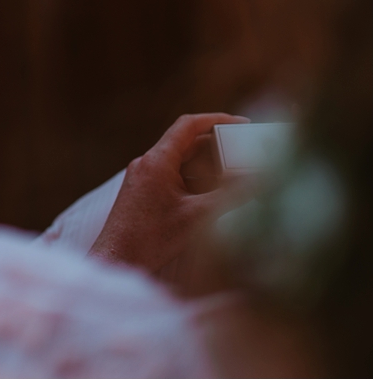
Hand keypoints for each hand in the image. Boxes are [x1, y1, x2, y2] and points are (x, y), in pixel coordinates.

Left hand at [88, 113, 249, 272]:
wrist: (116, 259)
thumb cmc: (151, 239)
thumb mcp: (198, 216)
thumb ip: (231, 195)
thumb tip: (263, 180)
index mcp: (157, 160)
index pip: (188, 126)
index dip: (217, 119)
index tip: (243, 123)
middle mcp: (146, 163)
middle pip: (185, 142)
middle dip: (217, 144)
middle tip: (246, 149)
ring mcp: (142, 177)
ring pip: (179, 160)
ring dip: (206, 162)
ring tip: (236, 170)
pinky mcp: (142, 191)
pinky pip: (171, 175)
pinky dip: (193, 177)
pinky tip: (212, 190)